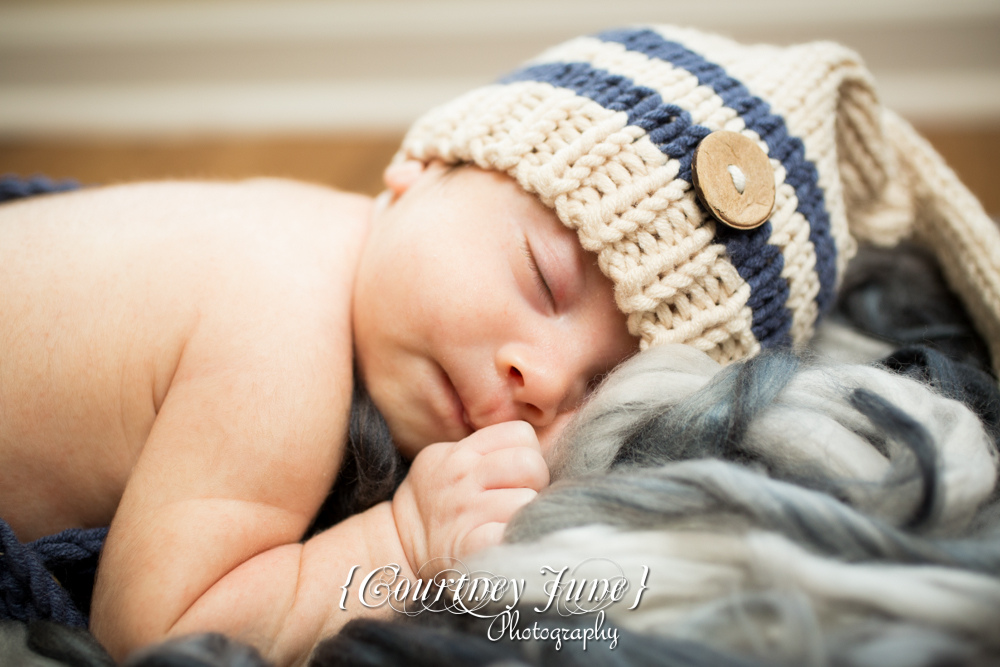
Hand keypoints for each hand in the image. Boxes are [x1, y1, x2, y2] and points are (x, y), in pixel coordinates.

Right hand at [391, 421, 549, 575]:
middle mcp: (462, 476)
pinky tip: (505, 540)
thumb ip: (486, 450)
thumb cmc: (437, 499)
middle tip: (520, 497)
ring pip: (527, 501)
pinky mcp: (468, 545)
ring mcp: (465, 511)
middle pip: (530, 464)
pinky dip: (516, 539)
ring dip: (526, 514)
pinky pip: (510, 535)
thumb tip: (536, 451)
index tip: (517, 472)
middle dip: (536, 482)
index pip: (520, 433)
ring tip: (510, 520)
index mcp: (461, 452)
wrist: (399, 542)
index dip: (528, 451)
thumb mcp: (448, 459)